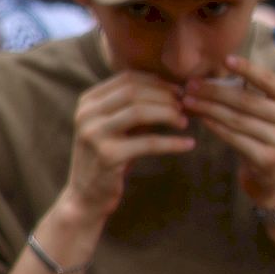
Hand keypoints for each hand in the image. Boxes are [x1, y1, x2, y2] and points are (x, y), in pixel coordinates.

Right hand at [60, 70, 194, 227]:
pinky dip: (172, 143)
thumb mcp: (115, 126)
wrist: (86, 195)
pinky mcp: (107, 156)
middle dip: (165, 97)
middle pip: (134, 91)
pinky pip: (148, 143)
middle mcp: (86, 114)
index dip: (158, 82)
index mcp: (87, 102)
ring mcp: (93, 134)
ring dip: (168, 114)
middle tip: (185, 107)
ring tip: (184, 122)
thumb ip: (133, 106)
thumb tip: (173, 88)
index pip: (128, 78)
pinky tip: (188, 144)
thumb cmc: (108, 156)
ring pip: (139, 111)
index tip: (179, 93)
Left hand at [182, 55, 274, 209]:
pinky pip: (235, 138)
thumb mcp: (267, 111)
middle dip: (215, 92)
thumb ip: (249, 93)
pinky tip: (201, 119)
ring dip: (209, 108)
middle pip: (248, 101)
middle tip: (191, 85)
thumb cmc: (265, 133)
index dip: (247, 69)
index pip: (270, 81)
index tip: (225, 60)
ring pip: (238, 120)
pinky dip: (215, 127)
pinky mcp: (268, 159)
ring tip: (188, 100)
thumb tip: (211, 75)